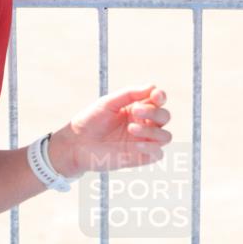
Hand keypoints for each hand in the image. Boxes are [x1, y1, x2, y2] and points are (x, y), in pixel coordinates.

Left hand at [49, 85, 171, 175]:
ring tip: (132, 128)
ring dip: (152, 130)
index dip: (161, 97)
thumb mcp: (108, 103)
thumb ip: (130, 94)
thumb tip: (152, 86)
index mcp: (138, 108)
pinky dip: (151, 147)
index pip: (158, 101)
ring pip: (165, 136)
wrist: (77, 143)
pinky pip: (158, 153)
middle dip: (154, 112)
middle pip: (165, 117)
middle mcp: (144, 124)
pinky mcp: (141, 157)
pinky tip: (136, 144)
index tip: (155, 95)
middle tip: (135, 110)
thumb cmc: (91, 120)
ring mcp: (144, 141)